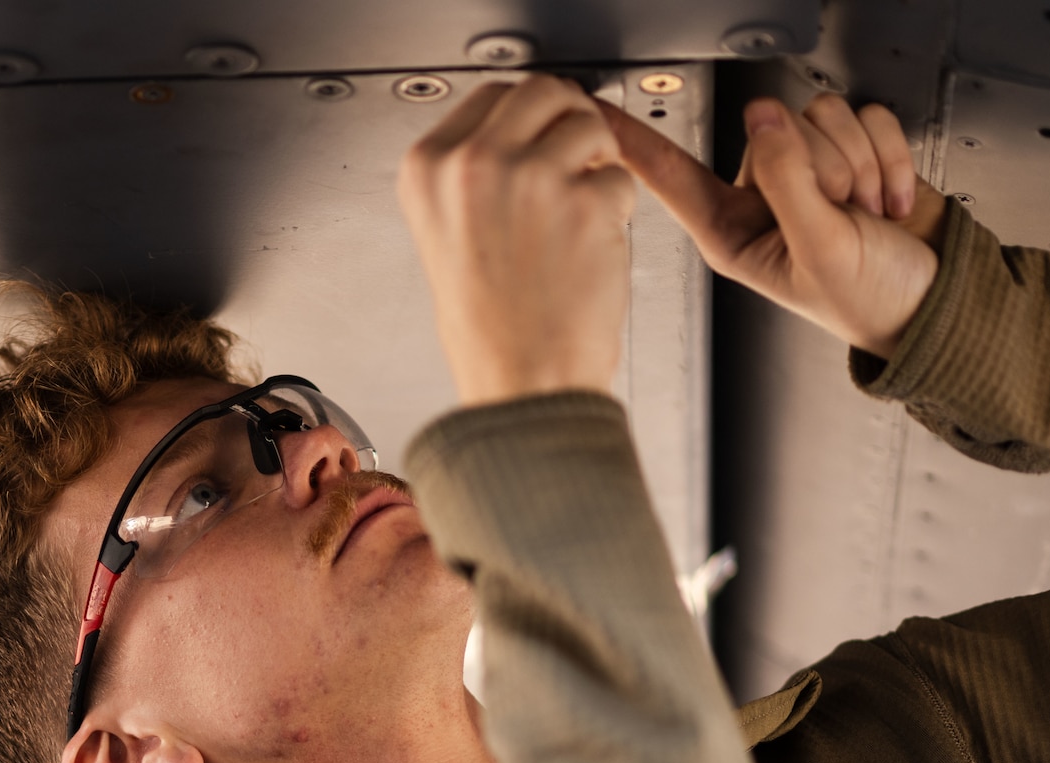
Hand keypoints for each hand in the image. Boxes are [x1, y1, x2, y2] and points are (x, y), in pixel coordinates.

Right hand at [399, 74, 635, 407]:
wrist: (522, 384)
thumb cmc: (490, 327)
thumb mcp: (445, 235)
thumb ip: (470, 173)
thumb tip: (520, 127)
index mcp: (429, 169)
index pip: (490, 96)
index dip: (526, 116)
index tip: (538, 137)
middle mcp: (473, 164)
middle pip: (543, 91)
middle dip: (568, 122)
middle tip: (575, 160)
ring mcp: (530, 178)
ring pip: (590, 125)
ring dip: (598, 164)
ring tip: (579, 213)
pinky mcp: (584, 200)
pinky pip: (620, 178)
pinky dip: (616, 210)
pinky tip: (588, 247)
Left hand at [602, 94, 947, 358]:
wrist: (938, 301)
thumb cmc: (871, 299)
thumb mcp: (820, 249)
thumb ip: (788, 181)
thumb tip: (765, 118)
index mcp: (731, 230)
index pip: (669, 174)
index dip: (633, 139)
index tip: (594, 112)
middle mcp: (762, 196)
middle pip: (773, 128)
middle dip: (825, 166)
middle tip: (843, 213)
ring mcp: (807, 172)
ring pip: (820, 116)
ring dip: (860, 162)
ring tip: (866, 211)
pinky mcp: (852, 151)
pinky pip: (865, 117)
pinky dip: (889, 156)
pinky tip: (890, 198)